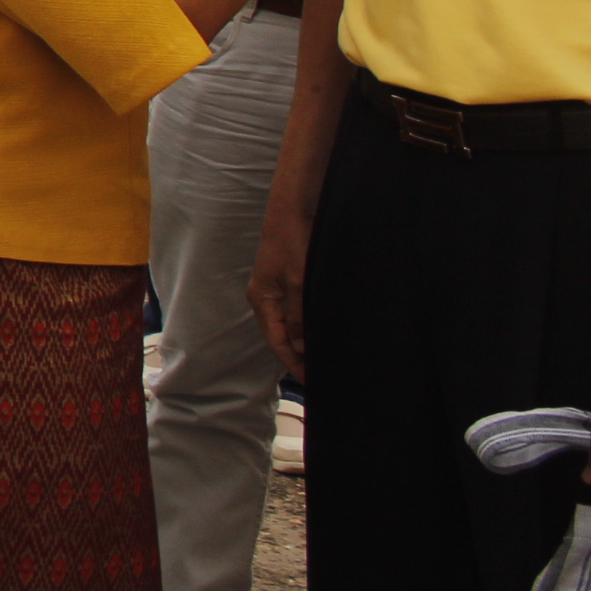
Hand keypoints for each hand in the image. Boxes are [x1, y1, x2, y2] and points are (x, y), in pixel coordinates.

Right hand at [249, 205, 310, 379]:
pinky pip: (299, 309)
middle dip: (300, 356)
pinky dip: (310, 323)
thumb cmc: (293, 241)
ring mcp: (278, 287)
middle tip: (323, 373)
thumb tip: (304, 348)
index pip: (277, 343)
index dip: (294, 364)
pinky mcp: (291, 278)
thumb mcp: (299, 282)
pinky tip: (325, 327)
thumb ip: (301, 317)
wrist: (295, 207)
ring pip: (292, 323)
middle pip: (282, 336)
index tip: (313, 382)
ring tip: (327, 355)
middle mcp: (267, 297)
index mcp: (262, 300)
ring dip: (307, 340)